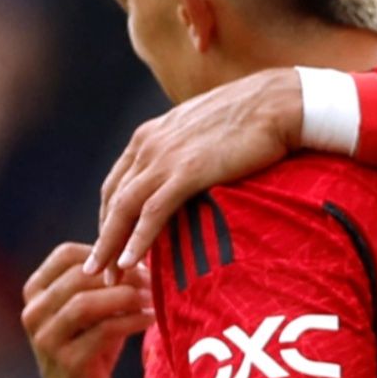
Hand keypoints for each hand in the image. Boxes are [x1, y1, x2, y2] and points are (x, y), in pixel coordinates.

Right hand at [21, 242, 151, 377]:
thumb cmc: (90, 344)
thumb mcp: (94, 308)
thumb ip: (106, 281)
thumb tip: (142, 250)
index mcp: (36, 292)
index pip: (65, 254)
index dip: (104, 251)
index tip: (136, 261)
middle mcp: (33, 313)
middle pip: (78, 276)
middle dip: (121, 274)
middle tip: (153, 278)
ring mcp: (45, 339)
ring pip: (85, 303)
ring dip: (126, 296)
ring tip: (154, 297)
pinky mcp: (66, 362)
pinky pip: (103, 331)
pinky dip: (133, 321)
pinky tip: (152, 317)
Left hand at [93, 67, 301, 271]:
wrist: (278, 102)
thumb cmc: (253, 115)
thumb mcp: (204, 130)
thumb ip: (187, 151)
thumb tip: (191, 173)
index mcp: (150, 135)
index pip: (117, 183)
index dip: (109, 217)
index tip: (110, 244)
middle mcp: (148, 145)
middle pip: (113, 200)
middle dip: (104, 238)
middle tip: (99, 269)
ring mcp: (165, 158)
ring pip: (124, 209)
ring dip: (111, 246)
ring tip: (106, 275)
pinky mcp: (187, 172)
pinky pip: (152, 212)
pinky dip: (137, 239)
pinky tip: (131, 262)